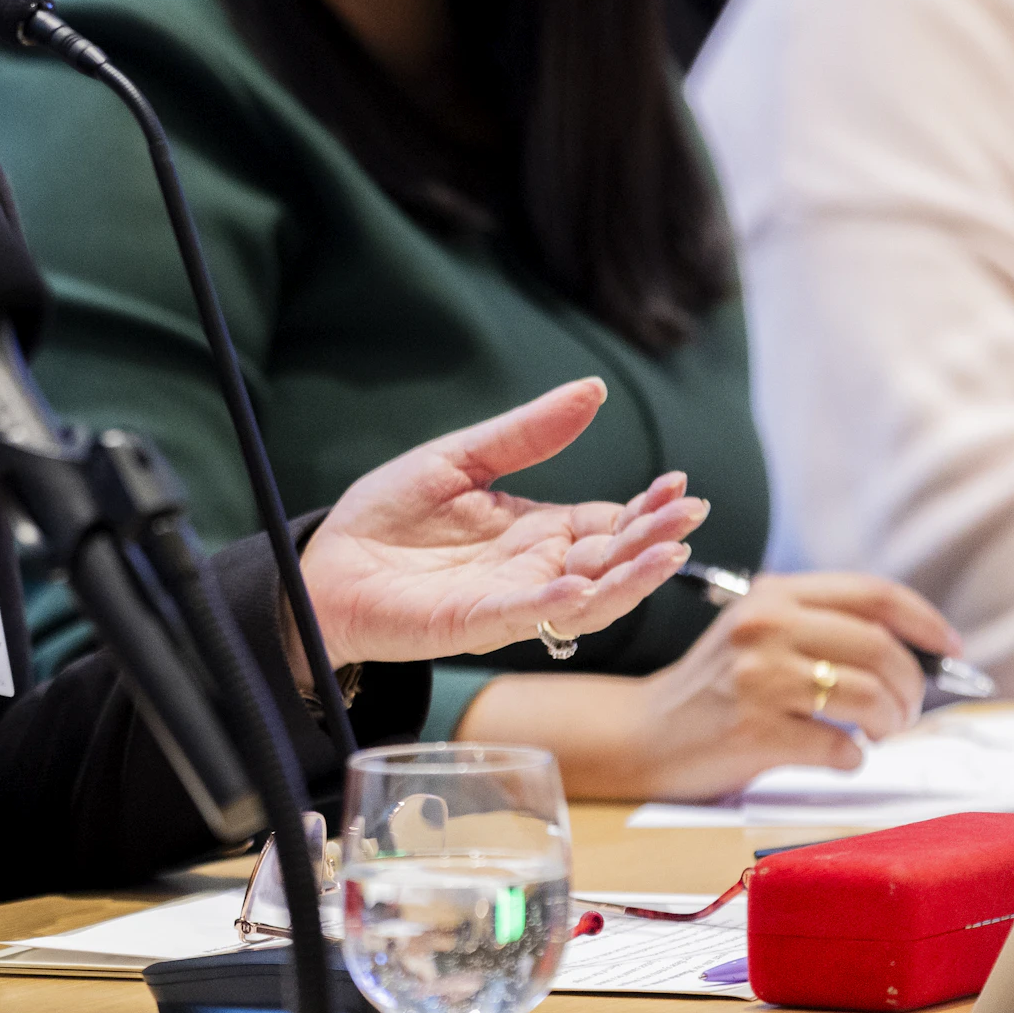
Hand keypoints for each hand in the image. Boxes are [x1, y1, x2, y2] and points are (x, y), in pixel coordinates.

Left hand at [301, 380, 705, 663]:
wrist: (325, 564)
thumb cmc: (390, 517)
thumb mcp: (461, 459)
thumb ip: (526, 433)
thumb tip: (593, 389)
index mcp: (539, 532)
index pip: (610, 523)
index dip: (647, 508)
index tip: (681, 486)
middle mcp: (535, 571)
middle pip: (611, 561)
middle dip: (653, 540)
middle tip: (688, 516)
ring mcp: (507, 601)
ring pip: (586, 600)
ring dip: (628, 580)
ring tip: (666, 554)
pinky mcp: (468, 623)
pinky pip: (521, 618)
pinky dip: (553, 606)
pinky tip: (580, 588)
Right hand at [453, 573, 964, 799]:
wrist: (645, 732)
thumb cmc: (717, 688)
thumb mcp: (759, 633)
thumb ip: (823, 626)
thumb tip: (920, 651)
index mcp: (773, 595)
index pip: (874, 594)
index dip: (926, 621)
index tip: (951, 649)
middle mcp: (764, 627)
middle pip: (881, 648)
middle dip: (912, 687)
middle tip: (906, 711)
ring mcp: (757, 678)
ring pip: (869, 698)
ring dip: (890, 723)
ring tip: (876, 733)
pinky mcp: (754, 730)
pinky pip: (840, 747)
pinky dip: (851, 757)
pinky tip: (834, 754)